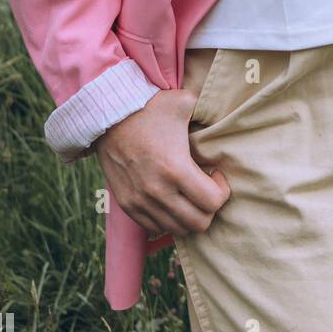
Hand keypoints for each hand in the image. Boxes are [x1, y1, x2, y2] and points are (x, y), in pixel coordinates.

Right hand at [92, 88, 230, 238]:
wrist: (109, 117)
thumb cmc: (150, 108)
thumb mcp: (183, 101)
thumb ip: (207, 108)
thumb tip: (223, 109)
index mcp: (175, 169)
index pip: (212, 203)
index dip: (222, 191)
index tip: (216, 174)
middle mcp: (158, 192)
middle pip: (198, 224)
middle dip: (209, 208)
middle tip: (206, 188)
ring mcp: (140, 202)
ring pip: (177, 230)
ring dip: (189, 216)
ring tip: (189, 194)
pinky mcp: (127, 205)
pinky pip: (155, 227)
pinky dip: (168, 220)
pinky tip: (171, 199)